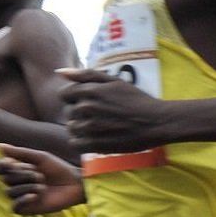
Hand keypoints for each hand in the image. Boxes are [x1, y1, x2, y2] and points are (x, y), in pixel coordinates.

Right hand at [0, 144, 85, 214]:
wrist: (74, 185)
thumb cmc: (59, 169)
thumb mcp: (39, 157)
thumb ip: (19, 152)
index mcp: (17, 170)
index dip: (2, 166)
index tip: (12, 162)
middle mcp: (17, 183)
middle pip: (6, 179)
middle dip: (22, 175)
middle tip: (40, 175)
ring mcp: (21, 196)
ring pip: (10, 192)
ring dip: (27, 186)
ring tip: (43, 185)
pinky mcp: (27, 209)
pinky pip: (14, 207)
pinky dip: (23, 200)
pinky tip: (35, 196)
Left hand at [60, 68, 177, 154]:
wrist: (156, 122)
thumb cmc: (137, 100)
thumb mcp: (114, 81)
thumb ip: (85, 75)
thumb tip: (59, 71)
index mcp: (90, 91)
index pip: (64, 94)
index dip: (74, 99)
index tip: (88, 103)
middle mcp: (87, 108)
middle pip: (68, 112)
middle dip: (79, 114)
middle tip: (98, 117)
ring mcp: (91, 127)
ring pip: (71, 129)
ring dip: (81, 129)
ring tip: (98, 128)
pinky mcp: (96, 144)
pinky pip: (75, 144)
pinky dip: (82, 142)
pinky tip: (95, 139)